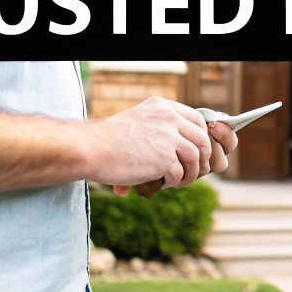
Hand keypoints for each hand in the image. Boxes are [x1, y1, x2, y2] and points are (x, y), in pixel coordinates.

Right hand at [115, 112, 239, 195]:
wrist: (89, 149)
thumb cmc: (107, 140)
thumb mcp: (138, 123)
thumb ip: (160, 130)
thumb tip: (185, 150)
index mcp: (162, 106)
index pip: (197, 119)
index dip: (201, 137)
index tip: (197, 152)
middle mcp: (168, 118)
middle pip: (202, 139)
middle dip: (202, 158)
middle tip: (194, 171)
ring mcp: (168, 137)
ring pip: (197, 158)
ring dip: (192, 173)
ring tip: (180, 181)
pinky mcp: (164, 159)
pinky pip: (182, 174)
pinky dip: (176, 182)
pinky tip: (164, 184)